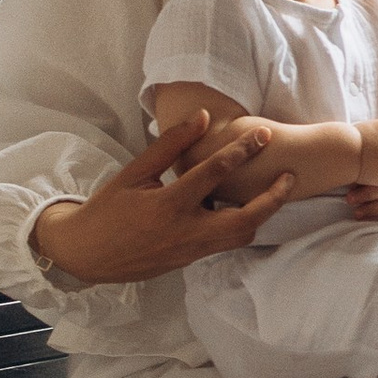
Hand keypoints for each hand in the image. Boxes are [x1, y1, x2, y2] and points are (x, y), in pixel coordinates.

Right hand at [31, 116, 297, 285]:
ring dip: (260, 214)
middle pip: (245, 219)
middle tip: (290, 175)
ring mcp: (191, 250)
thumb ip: (171, 145)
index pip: (215, 173)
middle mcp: (186, 232)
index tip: (265, 134)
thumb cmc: (107, 209)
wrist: (86, 254)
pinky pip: (226, 242)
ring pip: (240, 236)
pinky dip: (240, 224)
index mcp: (169, 205)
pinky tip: (245, 206)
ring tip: (274, 190)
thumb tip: (203, 117)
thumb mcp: (134, 172)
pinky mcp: (191, 260)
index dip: (243, 150)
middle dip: (272, 197)